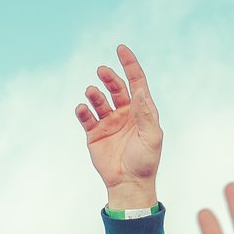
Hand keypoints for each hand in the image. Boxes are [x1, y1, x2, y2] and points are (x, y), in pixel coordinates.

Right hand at [75, 45, 162, 211]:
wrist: (129, 184)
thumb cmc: (145, 161)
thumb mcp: (152, 136)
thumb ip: (146, 113)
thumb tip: (139, 90)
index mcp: (141, 111)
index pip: (136, 82)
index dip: (130, 65)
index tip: (121, 49)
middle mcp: (124, 113)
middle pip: (116, 87)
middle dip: (109, 77)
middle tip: (102, 70)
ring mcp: (108, 122)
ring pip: (99, 100)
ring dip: (94, 93)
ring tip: (91, 92)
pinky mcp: (94, 134)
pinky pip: (86, 117)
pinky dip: (82, 110)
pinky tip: (82, 108)